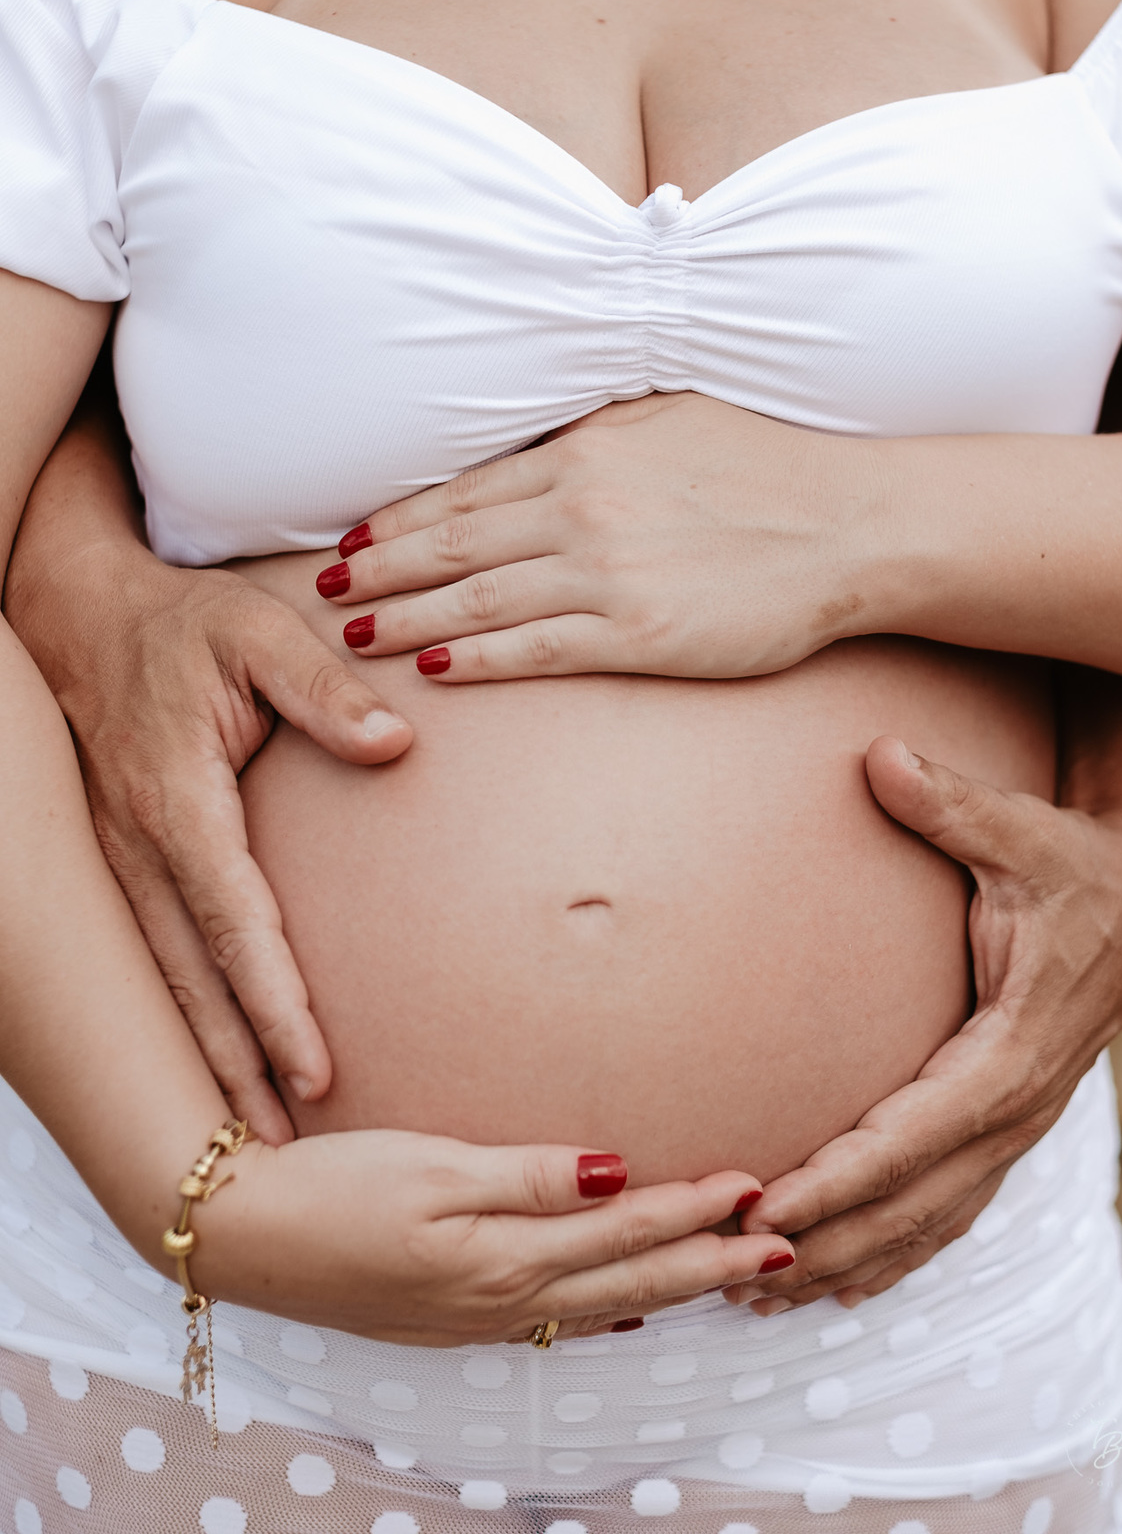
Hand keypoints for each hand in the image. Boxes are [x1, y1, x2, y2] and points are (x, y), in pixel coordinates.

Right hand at [6, 541, 410, 1143]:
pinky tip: (218, 1057)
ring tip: (254, 1135)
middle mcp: (140, 846)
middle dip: (236, 1069)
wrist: (81, 613)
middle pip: (192, 981)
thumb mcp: (258, 632)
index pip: (234, 923)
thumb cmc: (182, 624)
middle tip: (285, 1154)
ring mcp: (120, 861)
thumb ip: (324, 687)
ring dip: (207, 1059)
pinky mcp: (122, 864)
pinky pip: (155, 955)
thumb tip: (394, 743)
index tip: (317, 1072)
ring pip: (166, 981)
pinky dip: (185, 1016)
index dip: (275, 1003)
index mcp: (179, 800)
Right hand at [201, 1134, 793, 1344]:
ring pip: (604, 1300)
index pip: (627, 1227)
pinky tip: (625, 1306)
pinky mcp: (455, 1314)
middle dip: (712, 1261)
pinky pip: (558, 1317)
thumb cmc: (334, 1187)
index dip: (697, 1208)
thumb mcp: (432, 1167)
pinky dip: (610, 1308)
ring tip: (729, 1275)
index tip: (758, 1188)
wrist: (245, 1237)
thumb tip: (618, 1169)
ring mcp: (481, 1313)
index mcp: (506, 1255)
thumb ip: (530, 1176)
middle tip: (784, 1248)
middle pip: (633, 1277)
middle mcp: (505, 1295)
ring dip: (673, 1285)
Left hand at [316, 393, 881, 678]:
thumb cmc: (767, 466)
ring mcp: (607, 574)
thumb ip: (595, 438)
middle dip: (381, 567)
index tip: (354, 535)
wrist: (849, 524)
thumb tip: (538, 450)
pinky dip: (477, 660)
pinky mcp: (639, 636)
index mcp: (586, 452)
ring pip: (478, 599)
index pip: (467, 490)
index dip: (400, 517)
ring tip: (356, 631)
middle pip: (453, 543)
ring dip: (407, 617)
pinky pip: (536, 650)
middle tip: (324, 587)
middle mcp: (582, 508)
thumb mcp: (669, 420)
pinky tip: (433, 670)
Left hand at [723, 732, 1121, 1313]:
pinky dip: (896, 1252)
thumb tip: (881, 755)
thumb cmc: (1076, 860)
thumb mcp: (1022, 828)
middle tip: (730, 1273)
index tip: (765, 1208)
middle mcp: (1016, 1104)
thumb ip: (953, 802)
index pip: (915, 1134)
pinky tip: (841, 1282)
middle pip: (914, 1203)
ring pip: (929, 1220)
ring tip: (760, 1297)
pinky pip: (950, 1208)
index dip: (841, 1179)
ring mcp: (1016, 1122)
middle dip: (825, 1243)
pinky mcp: (1008, 1121)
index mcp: (1012, 1048)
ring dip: (848, 1262)